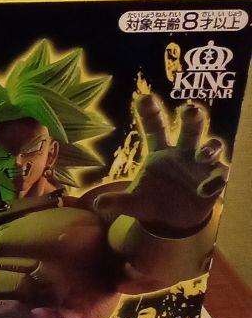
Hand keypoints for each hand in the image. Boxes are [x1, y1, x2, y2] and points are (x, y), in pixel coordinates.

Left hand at [93, 95, 227, 235]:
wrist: (171, 220)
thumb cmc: (151, 202)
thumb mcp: (132, 203)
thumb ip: (117, 202)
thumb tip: (97, 204)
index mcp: (159, 151)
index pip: (156, 127)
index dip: (150, 112)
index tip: (143, 97)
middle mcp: (183, 152)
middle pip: (190, 128)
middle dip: (192, 117)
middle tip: (190, 109)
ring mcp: (201, 165)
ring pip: (211, 147)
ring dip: (209, 148)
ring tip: (201, 155)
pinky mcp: (214, 179)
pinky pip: (220, 174)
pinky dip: (215, 180)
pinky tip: (205, 189)